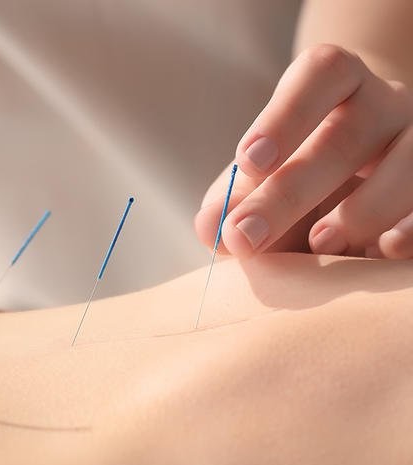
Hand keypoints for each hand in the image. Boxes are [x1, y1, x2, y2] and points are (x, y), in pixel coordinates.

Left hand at [195, 44, 412, 258]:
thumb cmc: (296, 168)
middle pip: (346, 136)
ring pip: (407, 166)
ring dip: (361, 210)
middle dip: (291, 191)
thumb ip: (232, 200)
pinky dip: (411, 228)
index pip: (320, 75)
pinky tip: (383, 251)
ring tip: (319, 243)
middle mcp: (384, 103)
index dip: (284, 116)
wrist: (359, 174)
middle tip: (246, 235)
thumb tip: (210, 229)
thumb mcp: (259, 177)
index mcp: (336, 83)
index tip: (248, 161)